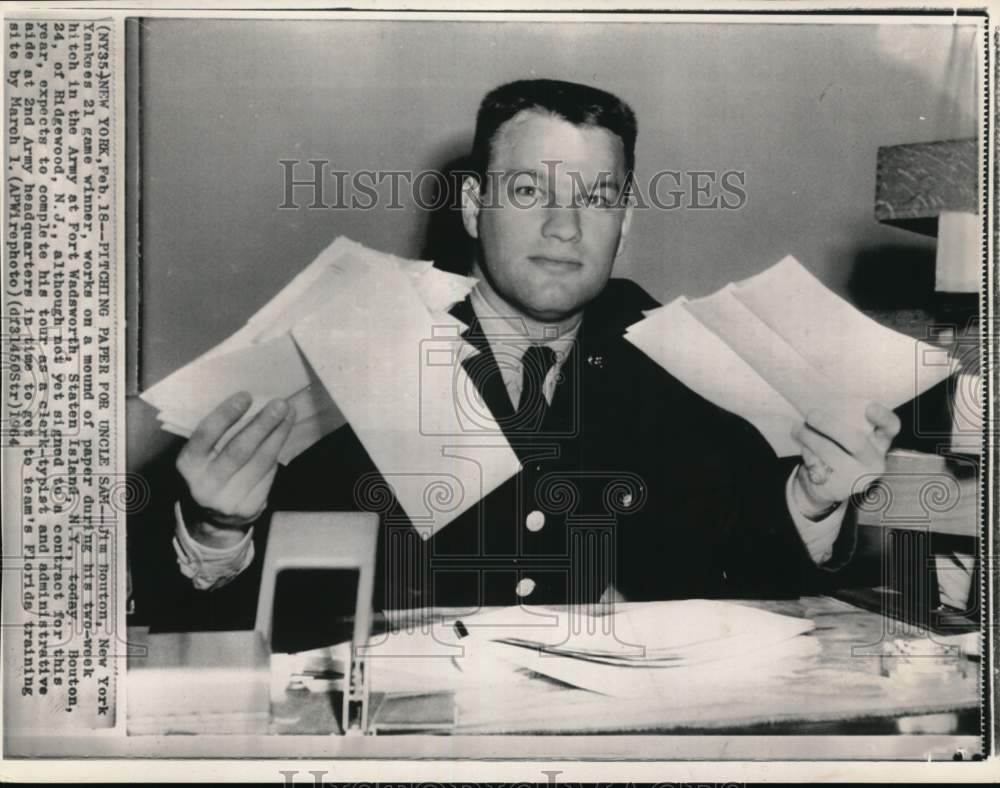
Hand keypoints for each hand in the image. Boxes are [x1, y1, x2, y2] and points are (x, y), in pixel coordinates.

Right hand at [175, 391, 295, 544]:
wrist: (209, 519)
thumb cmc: (207, 473)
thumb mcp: (200, 456)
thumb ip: (218, 435)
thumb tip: (253, 405)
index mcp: (188, 465)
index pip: (206, 435)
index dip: (226, 414)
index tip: (246, 396)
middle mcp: (206, 484)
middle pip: (239, 450)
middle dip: (263, 424)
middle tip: (280, 404)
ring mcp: (228, 499)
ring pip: (260, 462)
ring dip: (278, 436)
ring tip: (289, 415)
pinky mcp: (250, 508)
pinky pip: (269, 475)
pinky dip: (276, 454)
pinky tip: (282, 438)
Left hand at [790, 402, 900, 516]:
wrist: (825, 485)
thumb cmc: (837, 450)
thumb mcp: (846, 436)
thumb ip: (844, 422)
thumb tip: (821, 403)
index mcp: (880, 441)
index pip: (891, 427)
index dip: (883, 417)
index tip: (869, 407)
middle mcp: (874, 460)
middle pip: (855, 441)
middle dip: (829, 425)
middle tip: (811, 415)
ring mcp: (858, 476)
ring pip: (830, 452)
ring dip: (810, 437)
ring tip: (797, 428)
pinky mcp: (839, 488)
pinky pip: (818, 465)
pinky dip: (807, 453)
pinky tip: (802, 447)